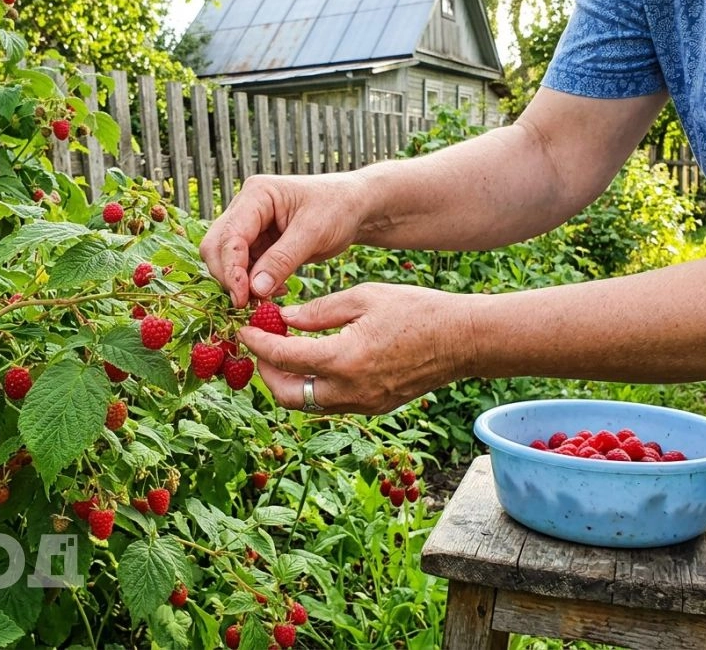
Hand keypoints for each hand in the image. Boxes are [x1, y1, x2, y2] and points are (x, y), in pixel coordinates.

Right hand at [199, 173, 371, 307]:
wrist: (354, 207)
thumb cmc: (338, 208)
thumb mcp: (313, 233)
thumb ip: (282, 260)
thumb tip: (255, 289)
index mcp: (257, 195)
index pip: (229, 236)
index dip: (231, 269)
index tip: (242, 298)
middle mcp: (246, 208)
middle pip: (216, 247)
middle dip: (228, 277)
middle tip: (248, 304)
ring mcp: (249, 226)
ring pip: (227, 260)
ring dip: (241, 283)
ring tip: (267, 299)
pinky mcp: (257, 243)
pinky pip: (244, 267)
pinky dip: (253, 283)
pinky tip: (274, 291)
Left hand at [238, 283, 473, 414]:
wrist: (462, 340)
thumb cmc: (416, 310)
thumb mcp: (362, 297)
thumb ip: (318, 311)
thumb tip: (283, 318)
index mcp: (343, 359)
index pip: (282, 357)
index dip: (257, 343)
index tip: (243, 330)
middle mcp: (349, 390)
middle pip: (285, 394)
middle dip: (265, 371)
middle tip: (262, 345)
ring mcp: (362, 404)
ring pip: (306, 403)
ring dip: (288, 381)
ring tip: (285, 351)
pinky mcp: (373, 407)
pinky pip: (329, 403)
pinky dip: (312, 386)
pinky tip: (314, 361)